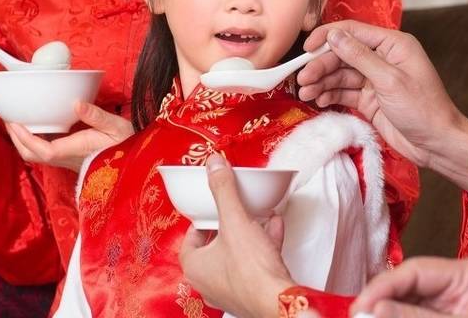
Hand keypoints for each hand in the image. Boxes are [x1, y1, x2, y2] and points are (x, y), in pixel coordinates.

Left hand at [5, 100, 133, 170]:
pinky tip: (35, 126)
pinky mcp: (69, 158)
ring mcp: (67, 160)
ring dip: (23, 141)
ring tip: (17, 122)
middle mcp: (69, 158)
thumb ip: (96, 115)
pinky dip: (33, 140)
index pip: (44, 150)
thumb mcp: (117, 126)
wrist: (134, 163)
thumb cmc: (127, 143)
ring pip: (37, 156)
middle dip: (17, 139)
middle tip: (9, 119)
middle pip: (34, 157)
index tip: (14, 122)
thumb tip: (76, 103)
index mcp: (78, 149)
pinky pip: (45, 152)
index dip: (26, 139)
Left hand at [179, 154, 294, 317]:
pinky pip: (254, 265)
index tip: (210, 211)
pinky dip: (263, 247)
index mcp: (195, 267)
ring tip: (259, 217)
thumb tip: (214, 166)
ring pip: (236, 256)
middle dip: (227, 227)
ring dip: (248, 235)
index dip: (200, 222)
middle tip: (233, 212)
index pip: (189, 240)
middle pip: (214, 247)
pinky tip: (275, 230)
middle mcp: (209, 283)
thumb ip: (223, 189)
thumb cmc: (251, 271)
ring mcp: (231, 291)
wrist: (278, 300)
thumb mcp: (235, 219)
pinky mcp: (252, 294)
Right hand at [297, 22, 467, 193]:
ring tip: (306, 93)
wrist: (437, 144)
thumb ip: (359, 56)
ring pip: (341, 74)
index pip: (353, 32)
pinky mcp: (370, 99)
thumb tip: (334, 35)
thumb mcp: (389, 80)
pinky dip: (331, 95)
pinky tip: (320, 100)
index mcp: (393, 45)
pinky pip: (345, 92)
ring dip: (322, 82)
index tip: (306, 48)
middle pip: (343, 54)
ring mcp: (375, 80)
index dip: (327, 37)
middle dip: (321, 66)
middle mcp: (382, 58)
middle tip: (302, 79)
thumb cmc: (422, 109)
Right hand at [351, 256, 467, 316]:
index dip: (382, 286)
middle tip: (357, 317)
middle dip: (381, 303)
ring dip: (386, 313)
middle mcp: (457, 284)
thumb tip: (372, 309)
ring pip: (406, 303)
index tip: (359, 307)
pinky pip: (414, 315)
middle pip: (406, 287)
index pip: (414, 270)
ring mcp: (451, 303)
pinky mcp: (446, 317)